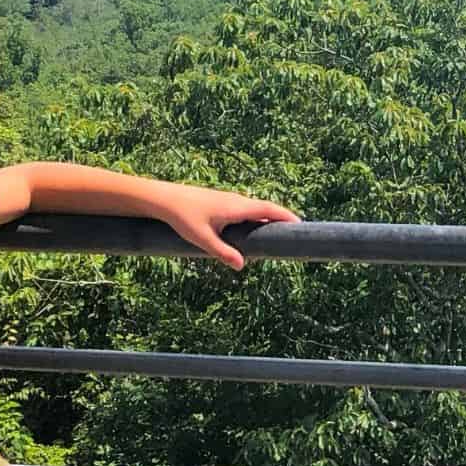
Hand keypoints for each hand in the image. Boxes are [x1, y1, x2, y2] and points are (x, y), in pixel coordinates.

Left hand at [154, 184, 300, 270]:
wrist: (165, 199)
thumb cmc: (183, 217)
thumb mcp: (203, 239)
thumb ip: (223, 252)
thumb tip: (242, 266)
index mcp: (237, 207)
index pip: (269, 210)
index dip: (286, 216)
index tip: (300, 224)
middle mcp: (237, 200)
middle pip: (266, 208)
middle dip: (281, 219)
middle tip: (293, 234)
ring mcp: (229, 200)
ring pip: (255, 209)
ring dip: (268, 219)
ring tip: (276, 235)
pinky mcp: (222, 202)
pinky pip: (246, 209)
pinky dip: (255, 218)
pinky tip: (251, 230)